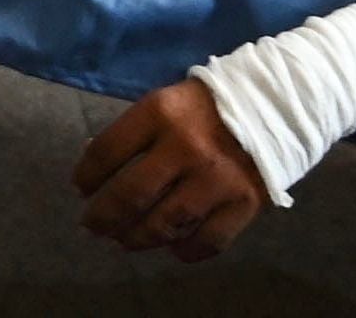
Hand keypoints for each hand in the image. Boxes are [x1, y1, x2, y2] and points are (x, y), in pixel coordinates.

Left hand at [74, 81, 265, 262]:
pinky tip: (172, 248)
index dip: (87, 176)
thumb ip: (133, 134)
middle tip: (92, 227)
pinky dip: (185, 251)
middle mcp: (185, 148)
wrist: (274, 107)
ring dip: (137, 238)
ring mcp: (216, 179)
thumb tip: (94, 166)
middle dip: (103, 217)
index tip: (80, 190)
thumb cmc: (206, 107)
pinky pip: (207, 241)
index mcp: (159, 113)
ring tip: (124, 241)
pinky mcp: (244, 204)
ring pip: (165, 224)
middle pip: (131, 195)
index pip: (107, 151)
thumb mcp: (164, 104)